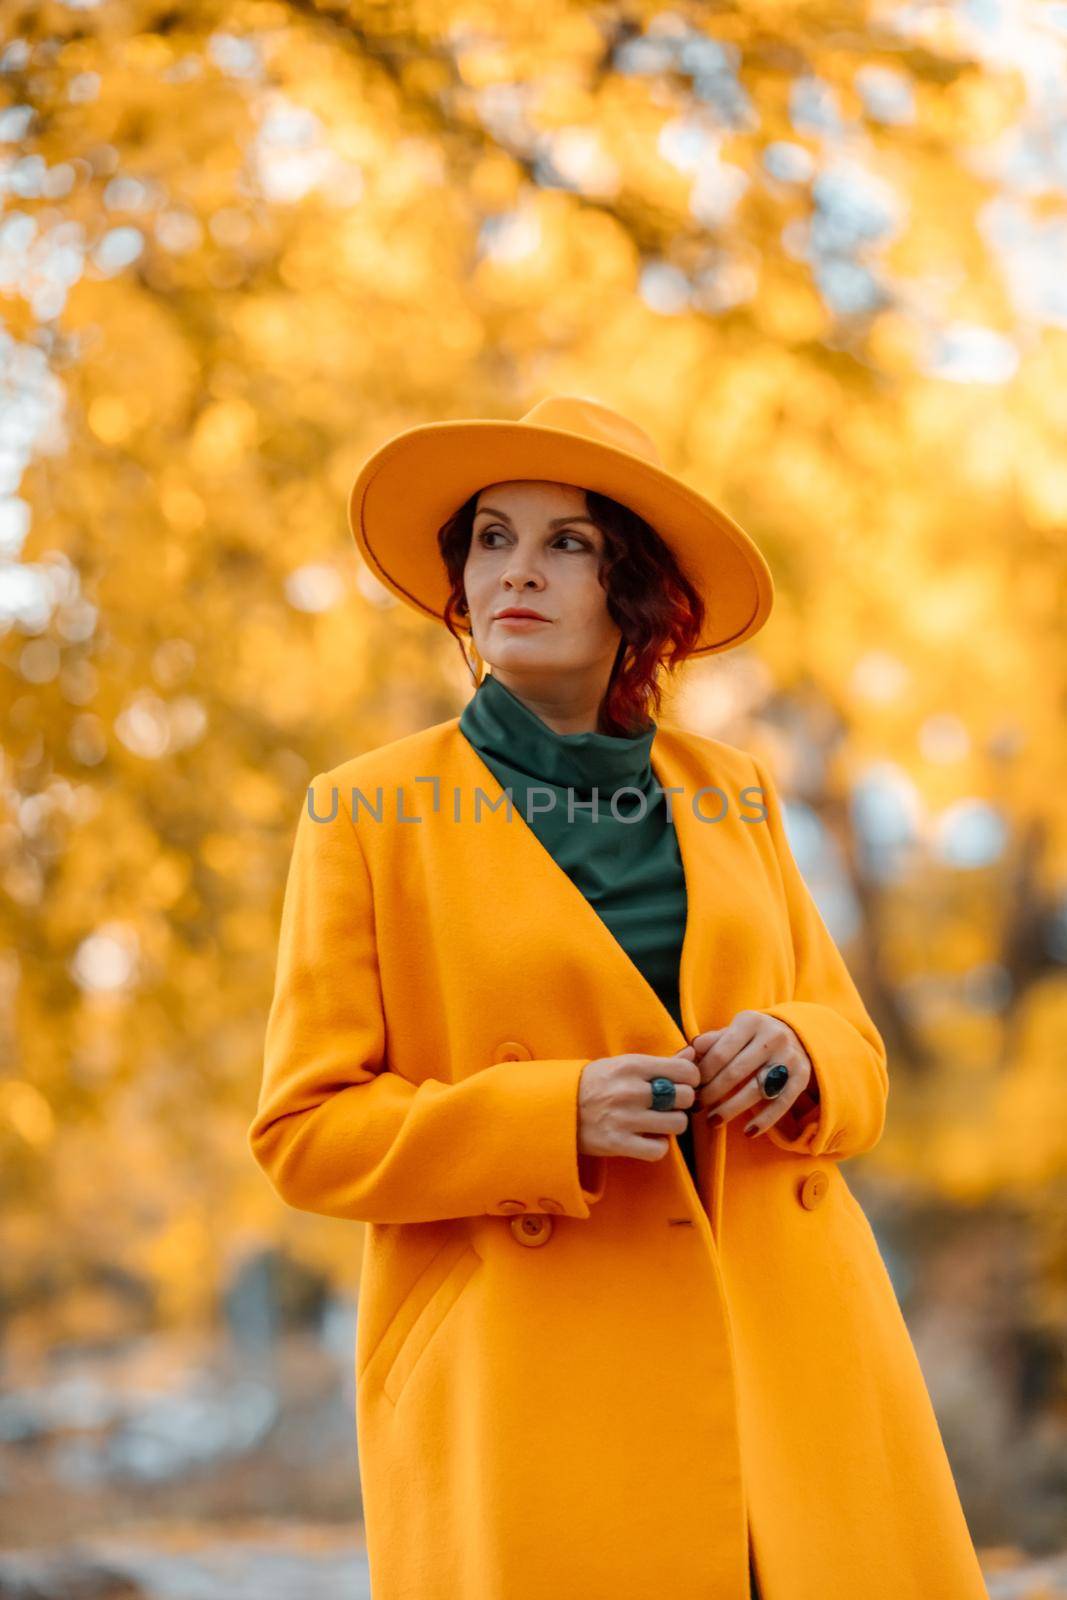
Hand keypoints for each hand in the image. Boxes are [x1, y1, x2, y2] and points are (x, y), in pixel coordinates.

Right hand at [578, 1053, 701, 1162]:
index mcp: (631, 1065)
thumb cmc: (592, 1084)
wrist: (555, 1108)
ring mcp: (624, 1118)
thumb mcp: (621, 1065)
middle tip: (669, 1105)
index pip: (684, 1071)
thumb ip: (658, 1063)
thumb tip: (692, 1056)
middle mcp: (630, 1090)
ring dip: (671, 1125)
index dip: (690, 1079)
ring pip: (677, 1124)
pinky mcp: (618, 1144)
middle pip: (685, 1097)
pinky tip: (647, 1139)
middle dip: (682, 1102)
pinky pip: (659, 1149)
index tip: (683, 1084)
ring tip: (658, 1122)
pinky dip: (658, 1146)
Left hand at [673, 1011, 817, 1138]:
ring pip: (756, 1090)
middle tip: (696, 1108)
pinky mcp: (802, 1076)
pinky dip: (764, 1120)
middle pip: (735, 1072)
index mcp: (750, 1022)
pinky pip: (781, 1103)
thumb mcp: (733, 1032)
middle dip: (712, 1093)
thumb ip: (710, 1043)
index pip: (720, 1053)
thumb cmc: (752, 1037)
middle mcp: (772, 1037)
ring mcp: (789, 1057)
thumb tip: (685, 1055)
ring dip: (731, 1109)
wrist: (797, 1034)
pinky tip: (748, 1131)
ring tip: (713, 1121)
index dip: (702, 1074)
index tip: (690, 1088)